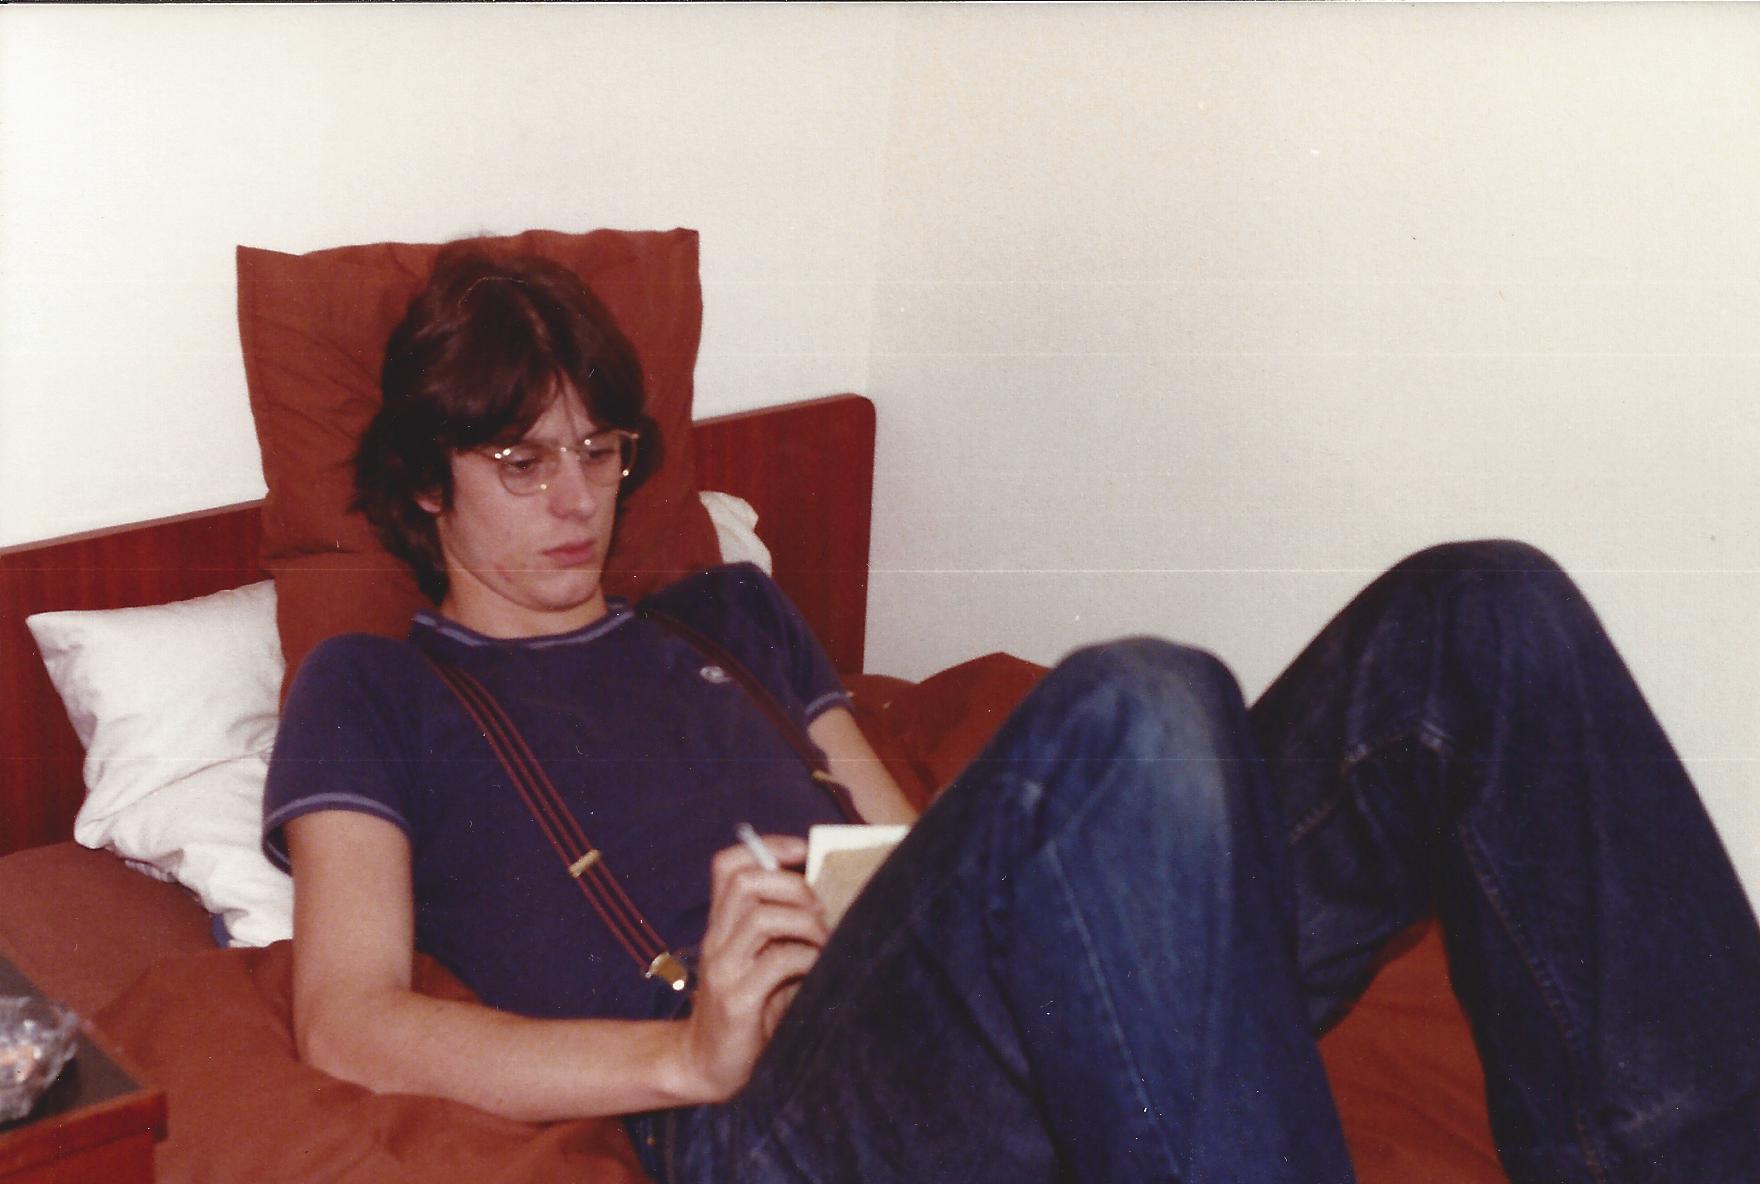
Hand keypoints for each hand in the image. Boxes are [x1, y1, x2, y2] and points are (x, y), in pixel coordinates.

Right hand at [676, 834, 825, 1100]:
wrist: (708, 1067)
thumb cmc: (750, 1013)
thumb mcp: (762, 963)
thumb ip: (783, 931)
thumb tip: (834, 896)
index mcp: (721, 925)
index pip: (727, 865)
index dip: (766, 847)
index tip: (804, 851)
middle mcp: (716, 941)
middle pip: (745, 882)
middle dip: (792, 885)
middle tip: (820, 909)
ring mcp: (723, 969)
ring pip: (760, 917)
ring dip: (804, 922)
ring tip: (823, 941)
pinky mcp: (737, 1000)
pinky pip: (777, 962)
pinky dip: (807, 959)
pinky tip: (818, 970)